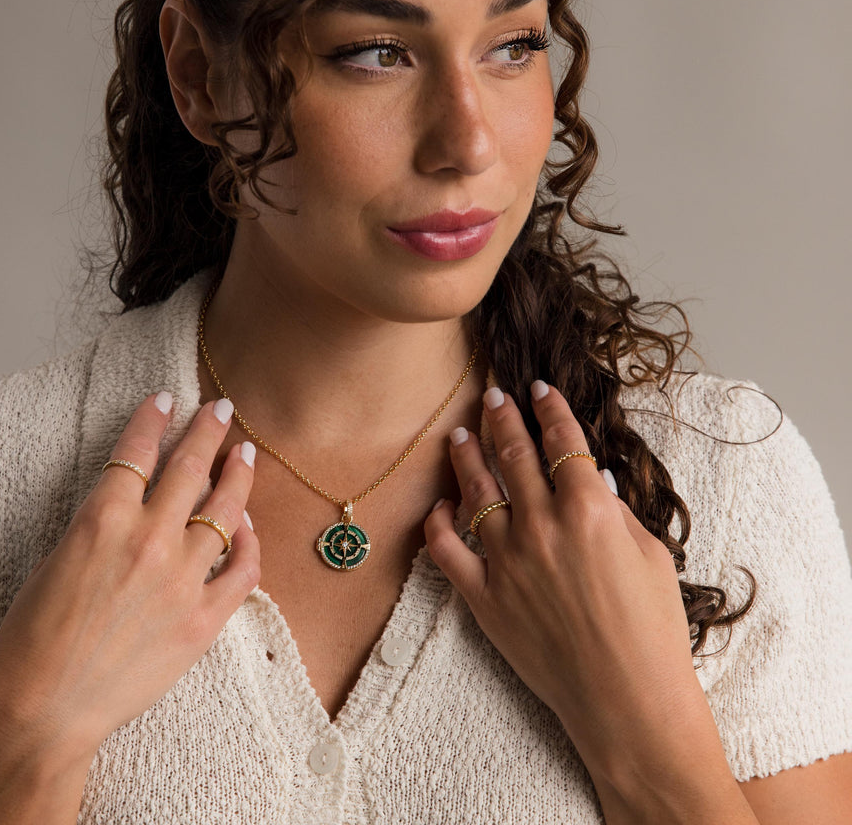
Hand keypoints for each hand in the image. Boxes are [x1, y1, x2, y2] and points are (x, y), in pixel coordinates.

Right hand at [0, 393, 258, 806]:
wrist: (42, 712)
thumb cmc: (32, 640)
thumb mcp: (57, 559)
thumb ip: (103, 524)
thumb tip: (135, 502)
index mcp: (102, 520)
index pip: (136, 451)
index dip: (153, 418)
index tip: (165, 398)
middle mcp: (148, 540)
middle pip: (189, 467)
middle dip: (207, 430)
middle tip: (221, 407)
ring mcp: (181, 579)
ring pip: (224, 509)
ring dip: (238, 474)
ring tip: (245, 453)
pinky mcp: (202, 619)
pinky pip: (243, 569)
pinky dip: (249, 542)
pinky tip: (247, 525)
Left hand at [424, 381, 731, 812]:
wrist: (629, 703)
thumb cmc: (653, 632)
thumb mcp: (650, 556)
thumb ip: (615, 512)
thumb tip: (590, 480)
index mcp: (589, 511)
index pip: (562, 442)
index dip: (550, 409)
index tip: (538, 389)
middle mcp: (542, 526)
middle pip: (514, 454)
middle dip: (502, 416)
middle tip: (492, 394)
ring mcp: (507, 560)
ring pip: (475, 491)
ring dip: (467, 455)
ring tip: (461, 433)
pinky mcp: (483, 597)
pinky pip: (447, 549)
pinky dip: (439, 522)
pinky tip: (441, 504)